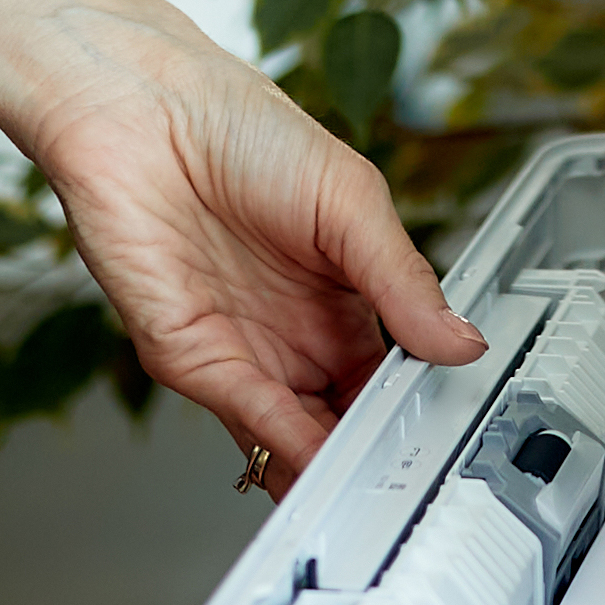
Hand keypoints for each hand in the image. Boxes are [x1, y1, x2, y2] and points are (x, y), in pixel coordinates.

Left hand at [0, 0, 485, 474]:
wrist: (143, 108)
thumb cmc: (239, 130)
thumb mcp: (351, 199)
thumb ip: (403, 280)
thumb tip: (462, 341)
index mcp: (341, 297)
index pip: (389, 379)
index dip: (418, 413)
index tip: (451, 441)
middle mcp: (290, 334)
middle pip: (342, 421)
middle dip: (375, 459)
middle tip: (417, 486)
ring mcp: (240, 351)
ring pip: (294, 436)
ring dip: (331, 470)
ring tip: (376, 497)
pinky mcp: (188, 356)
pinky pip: (244, 414)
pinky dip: (283, 444)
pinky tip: (318, 460)